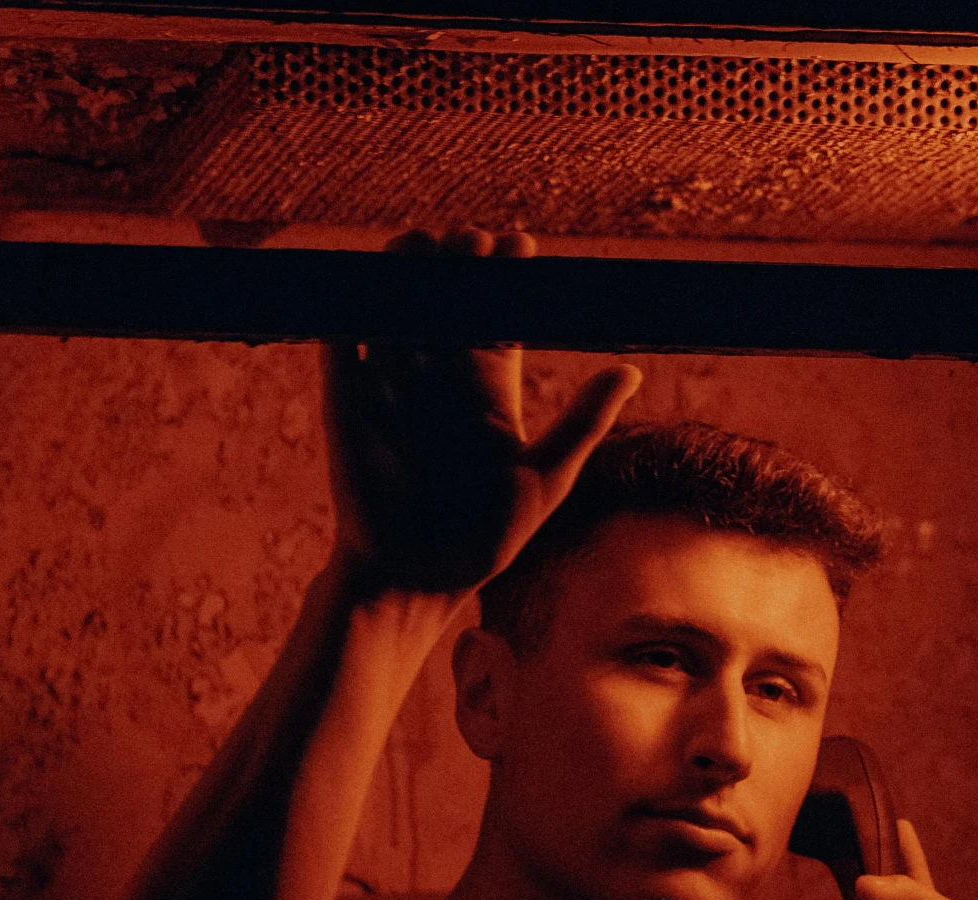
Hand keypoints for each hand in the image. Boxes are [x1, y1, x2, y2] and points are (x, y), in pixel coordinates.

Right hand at [322, 227, 640, 596]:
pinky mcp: (346, 399)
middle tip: (472, 242)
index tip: (520, 245)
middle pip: (448, 299)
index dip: (506, 277)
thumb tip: (630, 371)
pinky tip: (376, 282)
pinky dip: (357, 307)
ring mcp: (392, 384)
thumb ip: (582, 423)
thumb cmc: (483, 539)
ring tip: (427, 245)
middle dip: (459, 262)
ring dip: (409, 269)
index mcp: (487, 391)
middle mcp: (440, 378)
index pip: (497, 315)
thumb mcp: (544, 480)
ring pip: (398, 307)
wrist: (417, 579)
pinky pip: (347, 339)